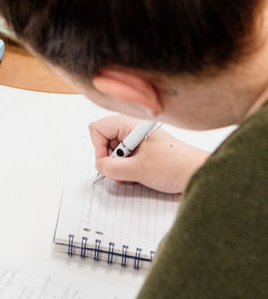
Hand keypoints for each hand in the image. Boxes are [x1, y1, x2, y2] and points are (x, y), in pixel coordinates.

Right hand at [89, 115, 209, 193]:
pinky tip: (139, 174)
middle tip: (121, 171)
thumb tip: (100, 166)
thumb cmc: (177, 166)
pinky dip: (127, 168)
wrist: (200, 173)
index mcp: (131, 124)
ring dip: (119, 166)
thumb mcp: (138, 169)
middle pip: (105, 140)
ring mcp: (139, 139)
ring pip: (115, 150)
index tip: (108, 163)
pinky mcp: (144, 149)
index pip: (98, 128)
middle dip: (109, 159)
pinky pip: (126, 157)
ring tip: (133, 174)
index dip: (99, 148)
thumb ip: (112, 168)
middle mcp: (133, 129)